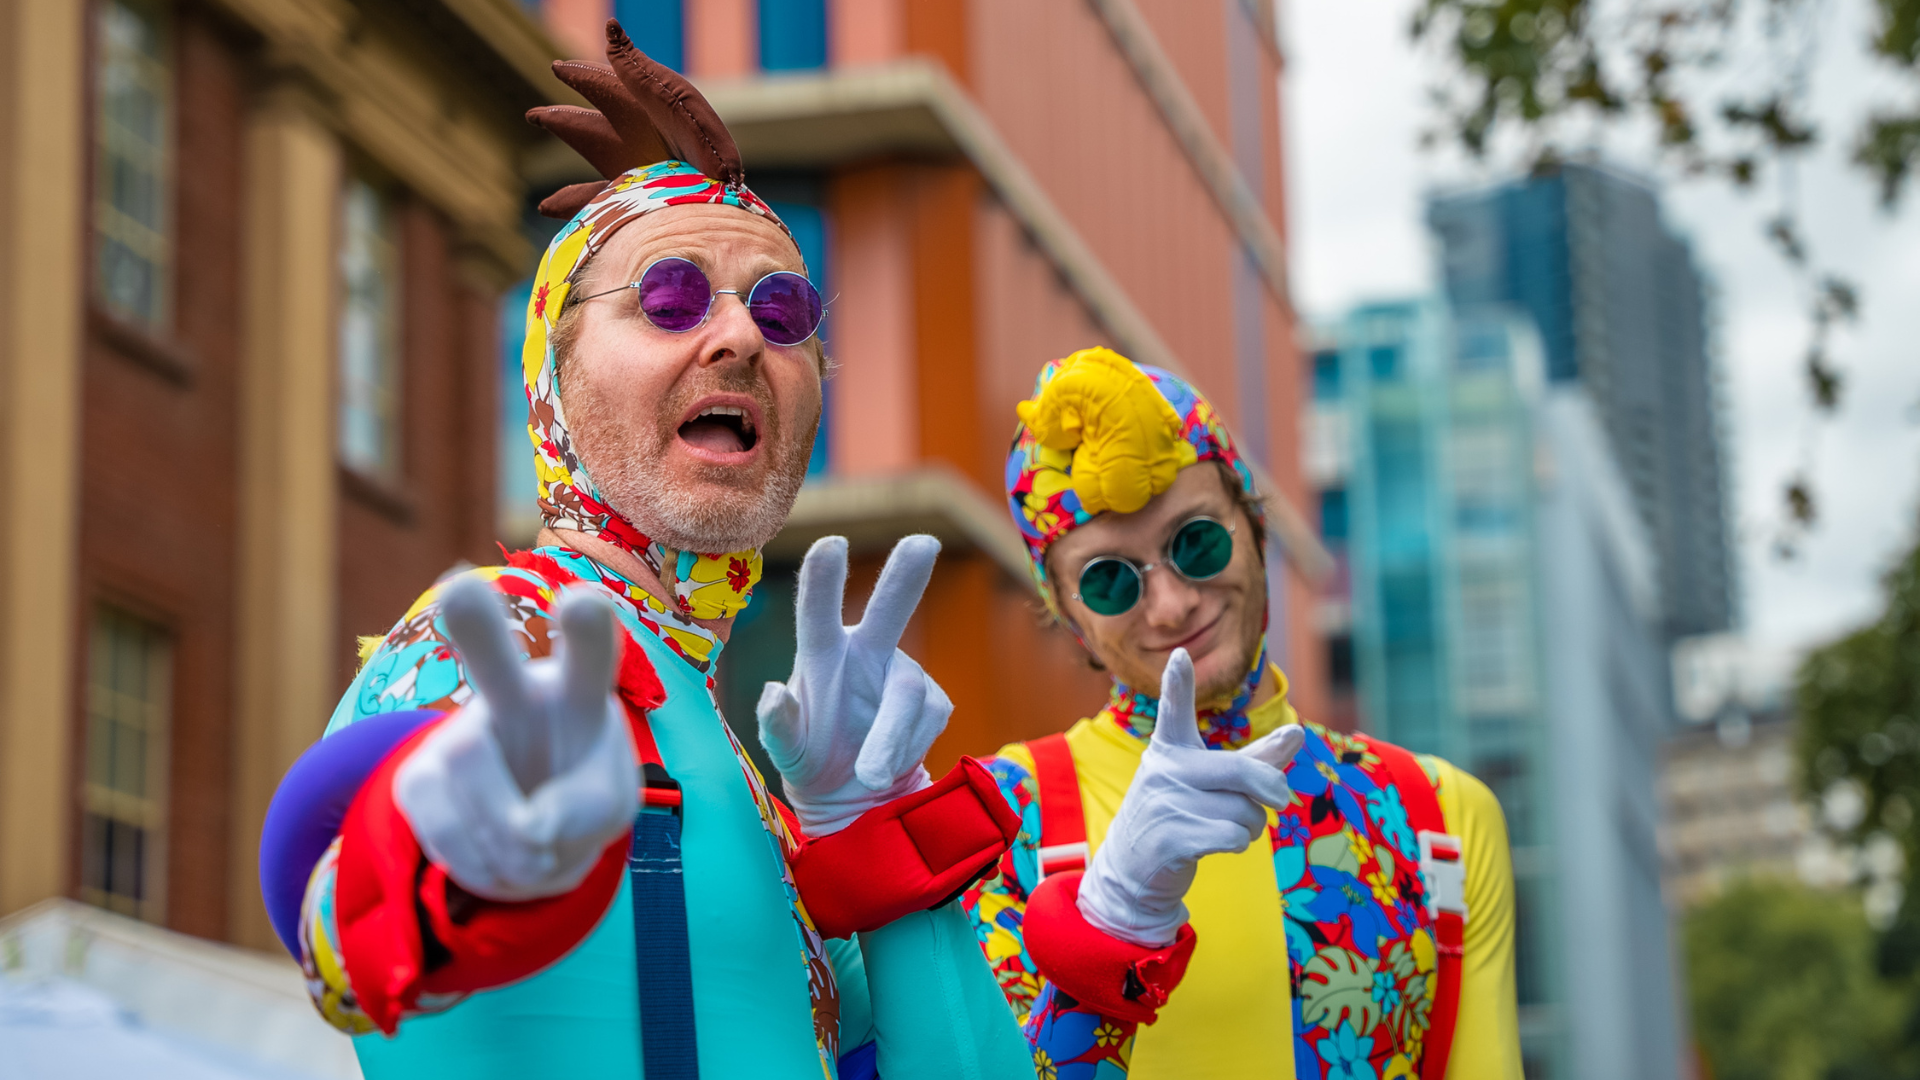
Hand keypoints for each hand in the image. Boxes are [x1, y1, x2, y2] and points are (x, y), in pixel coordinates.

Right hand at [393, 576, 638, 901]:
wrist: (529, 834)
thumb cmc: (582, 794)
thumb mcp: (612, 804)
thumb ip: (590, 809)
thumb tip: (532, 828)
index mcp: (576, 689)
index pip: (590, 652)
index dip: (586, 628)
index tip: (582, 601)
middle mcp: (514, 693)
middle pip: (490, 654)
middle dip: (472, 619)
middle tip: (459, 587)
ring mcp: (459, 734)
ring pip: (481, 790)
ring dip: (518, 846)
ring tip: (537, 845)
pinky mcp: (418, 777)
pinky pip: (448, 830)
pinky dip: (484, 865)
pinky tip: (498, 855)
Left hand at [757, 535, 953, 835]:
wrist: (855, 795)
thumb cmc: (812, 756)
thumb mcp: (786, 750)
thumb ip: (777, 724)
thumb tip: (773, 692)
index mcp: (821, 653)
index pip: (817, 613)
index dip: (823, 580)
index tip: (830, 544)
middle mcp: (866, 649)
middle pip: (889, 609)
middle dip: (906, 575)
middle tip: (923, 543)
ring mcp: (904, 672)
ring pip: (907, 695)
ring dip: (890, 739)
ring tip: (869, 775)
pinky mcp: (933, 700)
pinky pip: (926, 722)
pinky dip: (905, 750)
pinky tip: (889, 763)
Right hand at [1077, 648, 1304, 946]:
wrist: (1133, 869)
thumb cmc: (1182, 814)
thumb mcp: (1213, 781)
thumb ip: (1256, 758)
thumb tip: (1298, 732)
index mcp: (1172, 748)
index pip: (1174, 710)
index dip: (1178, 683)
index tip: (1180, 656)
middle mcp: (1165, 770)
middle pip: (1243, 771)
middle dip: (1271, 789)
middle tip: (1282, 800)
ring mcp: (1164, 803)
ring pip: (1244, 811)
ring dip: (1250, 826)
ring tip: (1226, 828)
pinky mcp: (1170, 839)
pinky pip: (1233, 836)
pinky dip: (1239, 844)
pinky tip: (1219, 845)